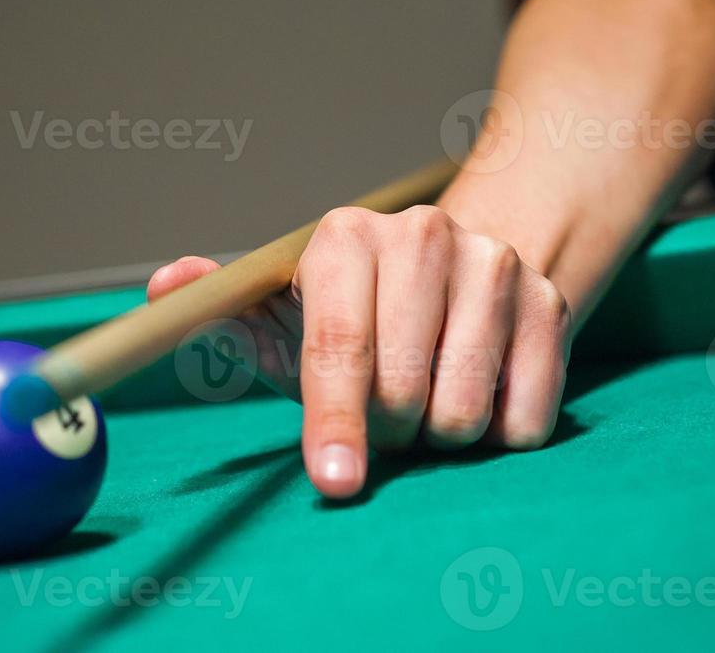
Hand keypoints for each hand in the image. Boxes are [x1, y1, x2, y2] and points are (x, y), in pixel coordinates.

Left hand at [148, 204, 571, 498]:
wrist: (452, 277)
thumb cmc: (347, 312)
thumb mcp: (279, 310)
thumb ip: (220, 305)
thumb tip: (164, 286)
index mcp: (345, 236)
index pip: (338, 342)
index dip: (335, 418)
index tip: (335, 479)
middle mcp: (424, 234)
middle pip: (404, 387)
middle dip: (387, 428)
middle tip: (384, 413)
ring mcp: (494, 262)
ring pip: (466, 410)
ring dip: (440, 434)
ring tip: (428, 401)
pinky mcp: (551, 301)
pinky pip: (526, 417)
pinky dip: (499, 432)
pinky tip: (481, 395)